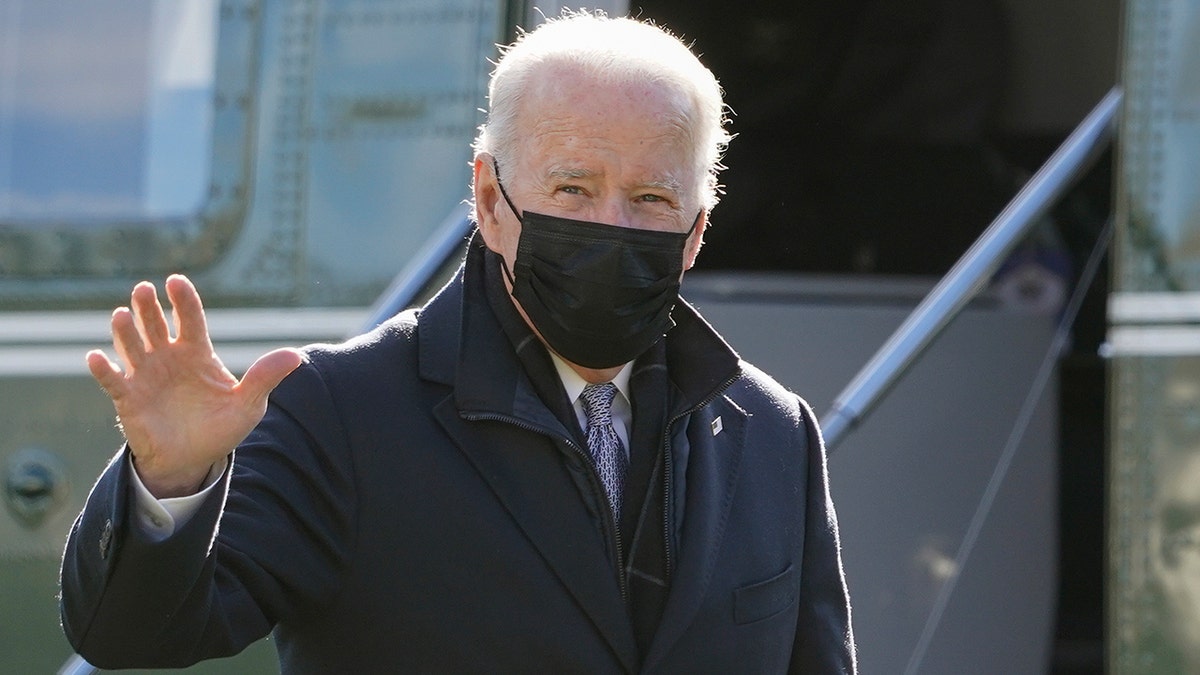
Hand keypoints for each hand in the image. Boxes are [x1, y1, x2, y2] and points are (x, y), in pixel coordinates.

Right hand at [87, 275, 302, 497]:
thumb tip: (296, 356)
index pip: (190, 319)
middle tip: (144, 289)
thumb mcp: (248, 405)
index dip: (183, 300)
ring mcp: (146, 376)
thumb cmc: (220, 427)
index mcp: (197, 353)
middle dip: (149, 307)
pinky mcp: (128, 399)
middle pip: (156, 325)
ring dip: (125, 331)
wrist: (193, 460)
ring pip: (132, 346)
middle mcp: (168, 358)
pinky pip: (113, 381)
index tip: (176, 281)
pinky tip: (97, 357)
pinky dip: (104, 370)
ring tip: (122, 314)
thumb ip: (265, 378)